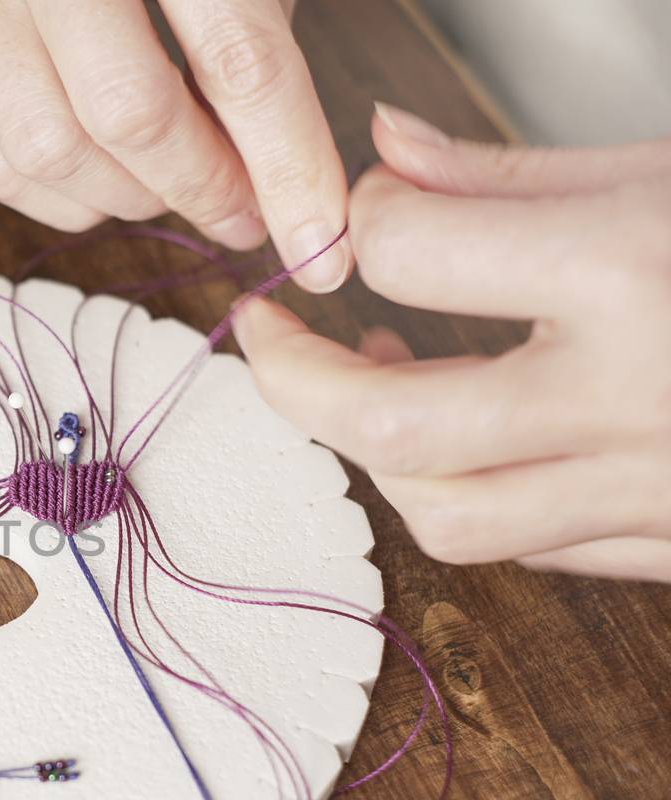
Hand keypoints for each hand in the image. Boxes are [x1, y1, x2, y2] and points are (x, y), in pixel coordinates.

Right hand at [0, 0, 350, 290]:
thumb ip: (254, 13)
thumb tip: (279, 151)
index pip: (237, 57)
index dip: (287, 163)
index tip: (319, 238)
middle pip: (127, 117)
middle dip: (201, 188)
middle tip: (248, 212)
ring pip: (46, 151)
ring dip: (127, 197)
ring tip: (175, 186)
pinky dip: (54, 194)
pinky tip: (103, 180)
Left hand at [236, 105, 670, 581]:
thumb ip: (512, 174)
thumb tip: (384, 148)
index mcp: (631, 275)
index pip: (405, 249)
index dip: (361, 218)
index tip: (371, 207)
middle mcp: (632, 400)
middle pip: (387, 424)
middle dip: (293, 377)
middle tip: (267, 328)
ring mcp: (656, 490)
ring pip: (445, 515)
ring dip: (374, 456)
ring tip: (368, 379)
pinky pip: (532, 550)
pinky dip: (467, 498)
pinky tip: (464, 440)